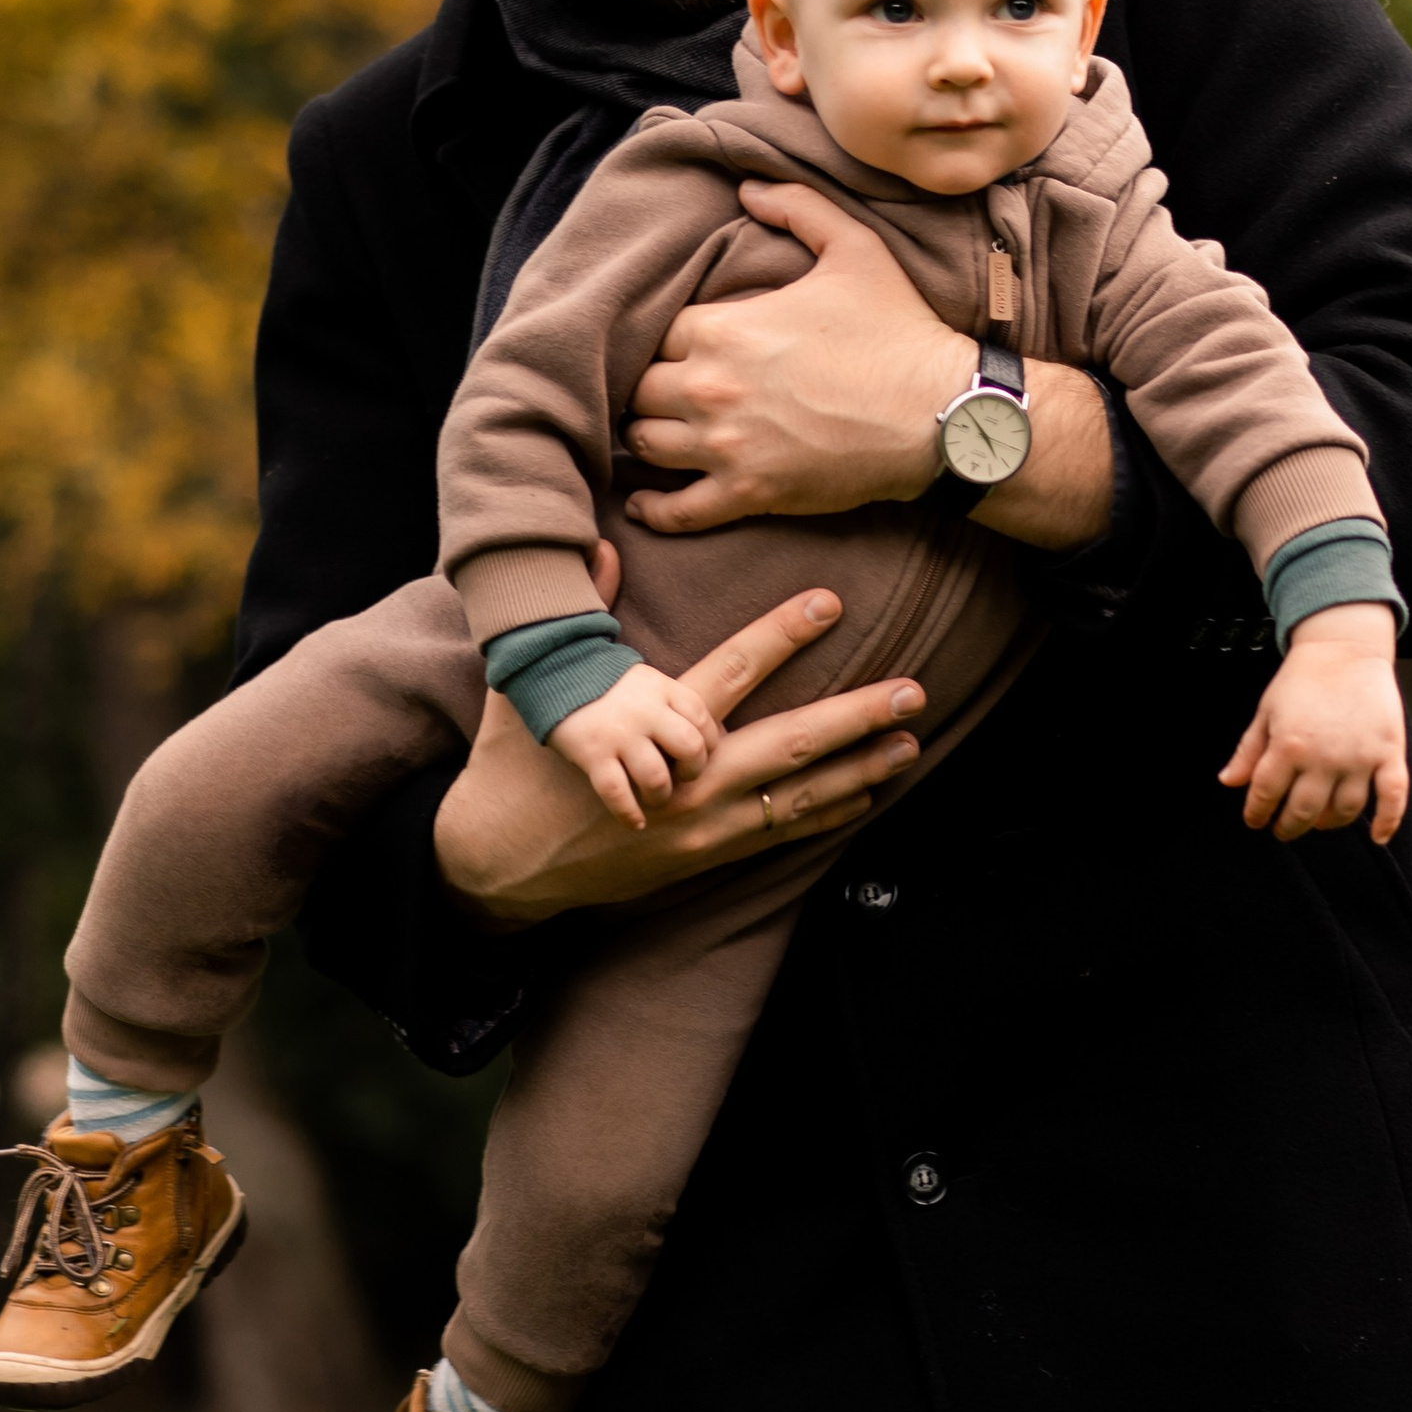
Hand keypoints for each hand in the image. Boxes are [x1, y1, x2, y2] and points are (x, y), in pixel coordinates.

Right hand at [435, 587, 925, 926]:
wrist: (499, 864)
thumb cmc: (513, 771)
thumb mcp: (533, 689)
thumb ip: (584, 618)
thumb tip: (606, 546)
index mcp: (649, 727)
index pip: (730, 670)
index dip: (782, 634)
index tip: (830, 603)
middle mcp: (687, 780)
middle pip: (789, 742)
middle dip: (856, 716)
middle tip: (911, 692)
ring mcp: (701, 825)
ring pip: (797, 795)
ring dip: (858, 767)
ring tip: (909, 742)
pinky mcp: (703, 858)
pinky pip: (780, 835)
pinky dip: (826, 815)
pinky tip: (865, 796)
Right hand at [545, 660, 725, 829]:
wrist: (554, 669)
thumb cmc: (608, 684)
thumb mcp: (647, 681)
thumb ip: (673, 705)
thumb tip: (709, 738)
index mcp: (663, 688)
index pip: (703, 718)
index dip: (709, 743)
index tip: (699, 755)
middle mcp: (645, 710)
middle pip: (689, 747)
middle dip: (692, 771)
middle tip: (681, 777)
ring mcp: (618, 733)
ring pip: (655, 776)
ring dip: (660, 795)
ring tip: (655, 799)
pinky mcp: (591, 753)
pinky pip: (616, 792)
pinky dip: (628, 813)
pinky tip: (635, 823)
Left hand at [626, 181, 1115, 550]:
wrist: (940, 414)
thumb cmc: (898, 329)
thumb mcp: (853, 248)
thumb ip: (797, 206)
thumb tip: (747, 188)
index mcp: (723, 328)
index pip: (655, 329)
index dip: (665, 335)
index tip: (680, 342)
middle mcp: (710, 387)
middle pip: (638, 385)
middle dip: (647, 383)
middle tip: (662, 386)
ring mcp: (726, 446)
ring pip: (645, 442)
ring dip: (645, 434)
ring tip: (654, 430)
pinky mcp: (747, 494)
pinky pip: (676, 510)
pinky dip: (654, 508)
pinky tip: (644, 502)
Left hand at [1219, 605, 1410, 846]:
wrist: (1346, 647)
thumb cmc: (1303, 678)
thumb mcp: (1267, 711)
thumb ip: (1249, 750)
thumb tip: (1228, 782)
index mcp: (1289, 745)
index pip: (1266, 794)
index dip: (1257, 812)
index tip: (1256, 820)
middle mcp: (1324, 757)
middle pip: (1304, 811)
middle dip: (1288, 826)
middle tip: (1284, 829)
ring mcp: (1359, 757)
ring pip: (1344, 810)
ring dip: (1327, 823)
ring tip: (1317, 821)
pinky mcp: (1388, 753)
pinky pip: (1393, 797)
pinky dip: (1387, 821)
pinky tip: (1376, 836)